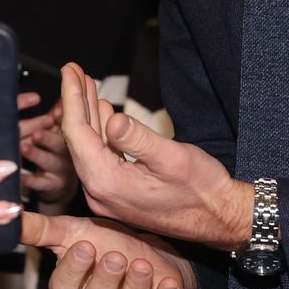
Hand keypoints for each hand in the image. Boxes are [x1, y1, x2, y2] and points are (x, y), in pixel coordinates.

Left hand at [17, 92, 78, 210]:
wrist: (60, 187)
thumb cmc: (56, 155)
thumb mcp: (58, 134)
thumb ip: (57, 116)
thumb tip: (60, 95)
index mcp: (67, 138)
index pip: (64, 125)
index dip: (60, 118)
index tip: (55, 112)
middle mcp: (66, 154)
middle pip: (58, 144)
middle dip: (48, 137)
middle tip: (37, 132)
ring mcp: (59, 171)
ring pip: (48, 162)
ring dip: (36, 154)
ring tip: (23, 148)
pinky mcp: (51, 186)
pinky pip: (40, 183)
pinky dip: (29, 179)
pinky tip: (19, 175)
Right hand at [22, 212, 195, 288]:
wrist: (154, 258)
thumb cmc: (109, 245)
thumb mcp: (76, 233)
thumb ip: (43, 230)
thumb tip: (9, 217)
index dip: (73, 271)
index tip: (85, 246)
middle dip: (105, 283)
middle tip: (115, 256)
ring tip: (142, 265)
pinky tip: (168, 283)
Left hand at [59, 63, 252, 247]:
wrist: (219, 218)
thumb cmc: (201, 189)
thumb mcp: (172, 158)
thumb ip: (138, 139)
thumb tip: (112, 120)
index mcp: (108, 183)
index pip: (77, 133)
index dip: (72, 98)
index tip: (69, 70)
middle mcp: (100, 194)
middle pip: (78, 140)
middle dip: (77, 102)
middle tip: (74, 70)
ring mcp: (107, 196)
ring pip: (89, 148)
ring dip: (89, 116)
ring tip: (87, 85)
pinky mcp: (118, 195)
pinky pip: (101, 158)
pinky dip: (101, 133)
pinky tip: (104, 114)